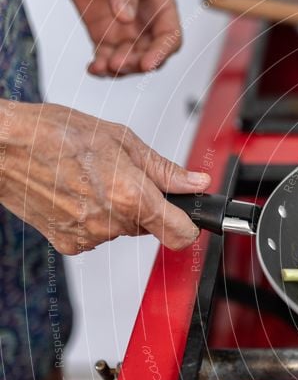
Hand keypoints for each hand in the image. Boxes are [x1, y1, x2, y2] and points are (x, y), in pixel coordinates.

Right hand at [0, 101, 210, 254]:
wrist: (2, 148)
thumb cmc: (54, 134)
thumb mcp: (121, 140)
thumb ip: (164, 169)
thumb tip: (196, 183)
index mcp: (132, 196)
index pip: (181, 234)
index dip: (188, 223)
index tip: (185, 213)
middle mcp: (112, 223)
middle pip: (151, 226)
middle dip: (145, 204)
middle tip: (119, 175)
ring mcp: (90, 236)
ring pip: (123, 228)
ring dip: (117, 209)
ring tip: (91, 179)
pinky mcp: (70, 244)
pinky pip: (97, 234)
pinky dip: (93, 217)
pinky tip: (75, 193)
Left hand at [61, 0, 181, 75]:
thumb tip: (125, 17)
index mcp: (160, 6)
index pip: (169, 37)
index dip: (161, 52)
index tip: (147, 64)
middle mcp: (145, 23)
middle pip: (150, 54)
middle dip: (136, 63)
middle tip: (118, 63)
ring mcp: (125, 31)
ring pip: (129, 60)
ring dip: (117, 68)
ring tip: (102, 66)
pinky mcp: (103, 35)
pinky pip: (105, 57)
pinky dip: (100, 67)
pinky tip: (94, 68)